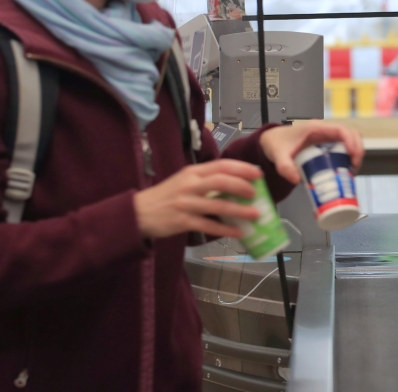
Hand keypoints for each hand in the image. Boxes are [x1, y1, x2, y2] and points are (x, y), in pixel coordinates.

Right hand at [133, 160, 262, 238]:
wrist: (138, 213)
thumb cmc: (166, 195)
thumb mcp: (184, 181)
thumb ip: (205, 180)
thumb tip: (236, 184)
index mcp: (192, 172)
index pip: (220, 165)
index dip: (241, 168)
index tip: (258, 173)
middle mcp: (190, 185)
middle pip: (220, 181)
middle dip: (242, 186)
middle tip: (257, 193)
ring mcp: (186, 203)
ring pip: (217, 205)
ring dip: (239, 210)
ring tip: (255, 215)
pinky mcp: (182, 221)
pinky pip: (208, 225)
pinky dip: (225, 229)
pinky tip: (239, 232)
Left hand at [259, 121, 363, 183]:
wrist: (273, 142)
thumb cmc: (277, 143)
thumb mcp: (278, 155)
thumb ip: (284, 167)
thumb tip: (296, 179)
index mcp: (316, 128)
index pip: (340, 129)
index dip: (351, 141)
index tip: (353, 156)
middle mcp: (325, 131)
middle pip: (351, 134)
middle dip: (357, 150)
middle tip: (354, 167)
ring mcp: (327, 138)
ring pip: (350, 142)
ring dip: (355, 155)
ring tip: (351, 171)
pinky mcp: (327, 146)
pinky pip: (344, 149)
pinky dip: (348, 159)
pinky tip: (345, 171)